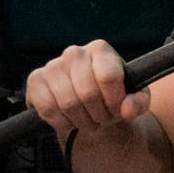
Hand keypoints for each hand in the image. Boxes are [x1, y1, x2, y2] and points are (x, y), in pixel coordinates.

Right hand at [24, 39, 147, 143]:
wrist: (88, 101)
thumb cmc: (113, 95)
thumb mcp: (135, 98)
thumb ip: (138, 102)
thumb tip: (126, 108)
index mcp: (100, 50)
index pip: (109, 77)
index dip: (115, 100)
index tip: (118, 108)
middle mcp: (74, 52)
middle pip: (88, 93)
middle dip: (99, 115)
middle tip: (103, 119)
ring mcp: (52, 65)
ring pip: (68, 103)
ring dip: (82, 121)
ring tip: (89, 121)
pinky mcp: (35, 80)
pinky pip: (48, 108)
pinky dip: (62, 122)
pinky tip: (70, 120)